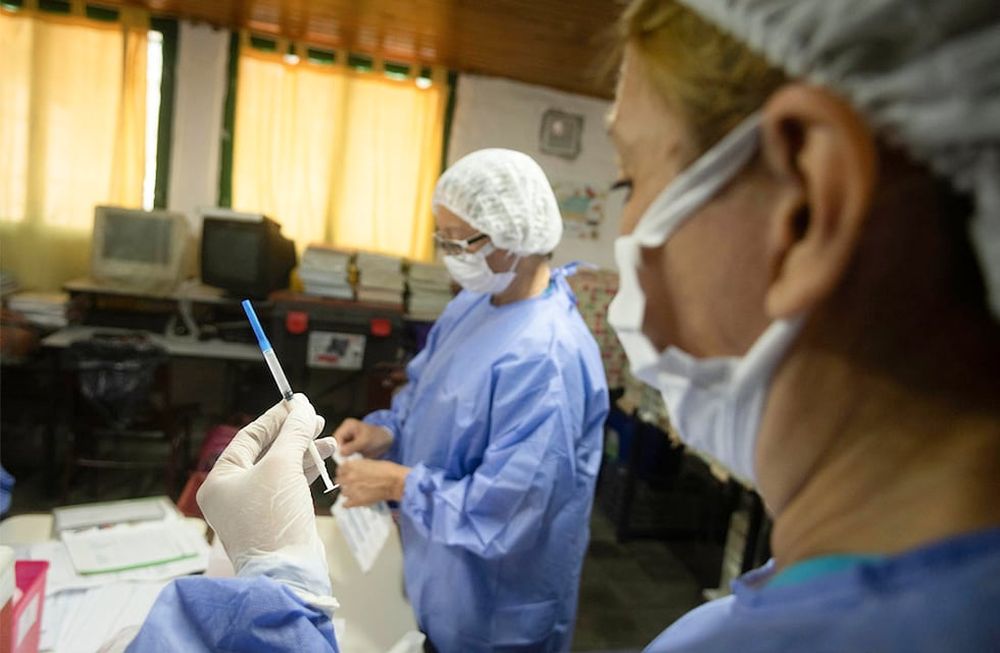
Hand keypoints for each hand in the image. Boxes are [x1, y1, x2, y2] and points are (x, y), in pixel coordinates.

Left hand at [197, 395, 334, 607]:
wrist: (287, 573)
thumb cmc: (274, 518)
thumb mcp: (283, 466)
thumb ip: (293, 433)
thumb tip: (302, 406)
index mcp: (220, 480)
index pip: (249, 437)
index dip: (275, 418)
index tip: (297, 403)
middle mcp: (232, 493)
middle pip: (265, 451)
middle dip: (293, 434)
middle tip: (315, 419)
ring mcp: (253, 508)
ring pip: (280, 469)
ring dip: (304, 451)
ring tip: (327, 440)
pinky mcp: (273, 518)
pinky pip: (288, 486)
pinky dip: (306, 471)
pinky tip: (324, 458)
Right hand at [333, 418, 393, 457]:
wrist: (386, 441)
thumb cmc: (377, 436)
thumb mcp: (365, 441)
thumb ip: (352, 446)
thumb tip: (341, 453)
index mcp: (347, 426)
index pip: (336, 438)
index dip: (338, 448)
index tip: (342, 457)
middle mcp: (345, 432)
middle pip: (336, 445)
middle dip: (342, 454)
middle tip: (349, 460)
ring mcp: (347, 440)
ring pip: (340, 452)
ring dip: (346, 457)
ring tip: (356, 458)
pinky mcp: (350, 448)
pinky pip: (345, 455)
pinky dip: (350, 459)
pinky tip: (357, 459)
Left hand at [335, 459, 409, 506]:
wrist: (395, 482)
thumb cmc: (387, 470)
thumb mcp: (369, 462)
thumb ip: (357, 466)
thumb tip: (353, 470)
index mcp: (351, 466)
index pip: (339, 469)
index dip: (344, 472)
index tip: (347, 474)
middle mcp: (348, 477)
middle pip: (338, 481)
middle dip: (345, 482)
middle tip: (353, 483)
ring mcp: (351, 490)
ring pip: (343, 492)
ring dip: (348, 492)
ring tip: (357, 492)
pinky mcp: (356, 501)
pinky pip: (345, 504)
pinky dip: (349, 503)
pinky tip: (354, 501)